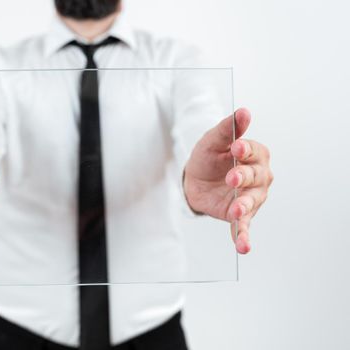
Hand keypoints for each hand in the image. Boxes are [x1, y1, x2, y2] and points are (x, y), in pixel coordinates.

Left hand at [183, 108, 272, 253]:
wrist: (194, 178)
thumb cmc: (209, 157)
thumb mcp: (212, 141)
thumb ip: (227, 129)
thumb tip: (244, 111)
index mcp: (256, 155)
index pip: (255, 152)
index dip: (246, 150)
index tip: (236, 148)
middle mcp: (259, 177)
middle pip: (256, 176)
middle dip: (244, 177)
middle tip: (231, 178)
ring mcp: (251, 198)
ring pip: (251, 201)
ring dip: (245, 206)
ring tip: (237, 209)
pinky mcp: (238, 215)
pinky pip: (243, 227)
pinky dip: (243, 237)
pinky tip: (244, 247)